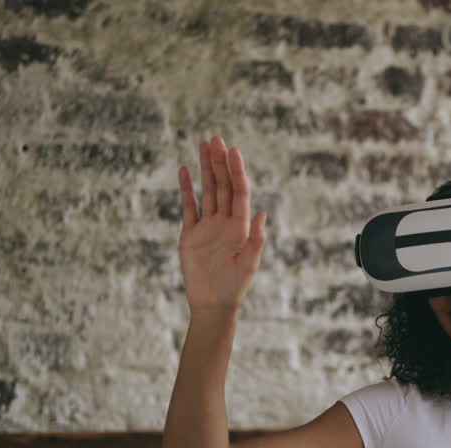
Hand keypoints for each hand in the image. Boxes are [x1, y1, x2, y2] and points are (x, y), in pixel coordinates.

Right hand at [177, 136, 267, 313]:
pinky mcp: (191, 234)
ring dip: (206, 169)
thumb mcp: (249, 264)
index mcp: (241, 227)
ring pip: (208, 191)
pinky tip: (185, 170)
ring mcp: (208, 226)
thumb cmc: (235, 287)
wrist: (213, 304)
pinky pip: (189, 206)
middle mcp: (226, 222)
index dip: (237, 172)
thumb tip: (264, 213)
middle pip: (223, 186)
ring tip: (204, 145)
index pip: (239, 193)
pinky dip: (187, 189)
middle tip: (217, 139)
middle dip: (220, 163)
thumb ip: (256, 240)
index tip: (234, 152)